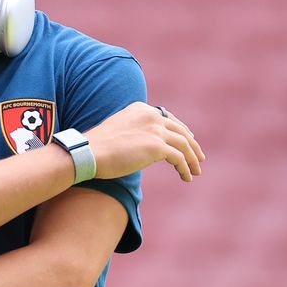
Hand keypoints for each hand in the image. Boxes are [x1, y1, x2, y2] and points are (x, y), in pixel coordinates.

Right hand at [84, 102, 204, 182]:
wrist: (88, 152)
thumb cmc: (97, 146)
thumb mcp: (117, 129)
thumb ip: (134, 130)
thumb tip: (145, 145)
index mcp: (140, 109)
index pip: (168, 119)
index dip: (181, 131)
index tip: (188, 140)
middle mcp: (151, 115)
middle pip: (180, 131)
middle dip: (192, 145)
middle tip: (199, 158)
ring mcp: (155, 130)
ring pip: (185, 144)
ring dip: (193, 159)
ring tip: (196, 171)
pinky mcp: (158, 146)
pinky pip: (180, 158)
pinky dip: (186, 168)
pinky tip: (187, 177)